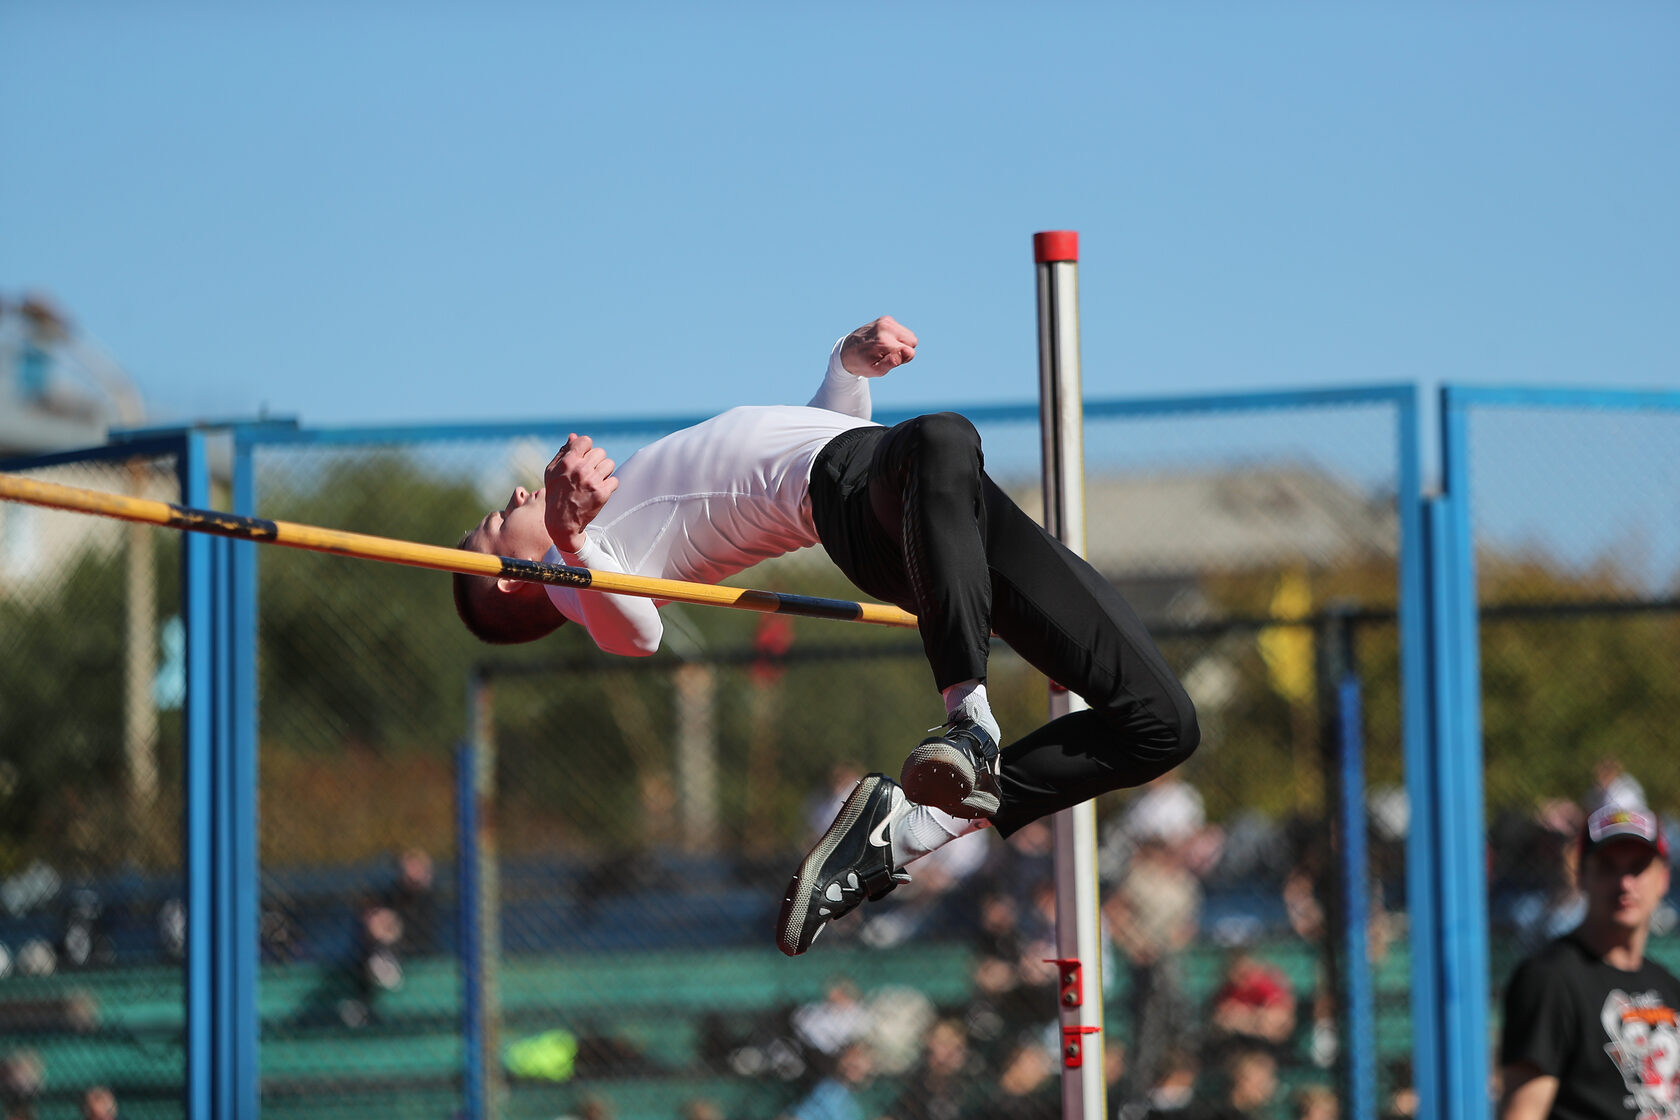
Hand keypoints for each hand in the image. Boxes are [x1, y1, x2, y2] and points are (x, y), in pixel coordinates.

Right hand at [543, 434, 617, 551]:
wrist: (562, 521)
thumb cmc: (556, 493)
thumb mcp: (552, 472)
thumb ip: (563, 453)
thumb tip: (573, 436)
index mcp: (568, 462)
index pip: (586, 441)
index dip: (586, 448)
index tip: (584, 457)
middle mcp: (581, 470)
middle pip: (600, 452)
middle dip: (596, 461)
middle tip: (589, 472)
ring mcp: (593, 482)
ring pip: (610, 464)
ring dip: (604, 472)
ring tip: (595, 480)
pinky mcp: (602, 494)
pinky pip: (615, 480)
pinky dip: (609, 485)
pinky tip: (599, 490)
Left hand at [839, 316, 916, 377]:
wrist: (845, 351)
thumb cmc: (861, 364)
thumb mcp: (875, 370)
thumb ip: (892, 363)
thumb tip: (906, 352)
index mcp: (883, 341)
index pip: (910, 352)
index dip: (903, 360)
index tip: (888, 360)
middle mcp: (885, 327)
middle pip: (913, 341)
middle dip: (904, 350)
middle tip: (887, 355)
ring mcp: (885, 321)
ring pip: (909, 335)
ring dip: (901, 343)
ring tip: (885, 348)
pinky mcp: (885, 319)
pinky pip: (902, 330)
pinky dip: (896, 337)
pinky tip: (883, 341)